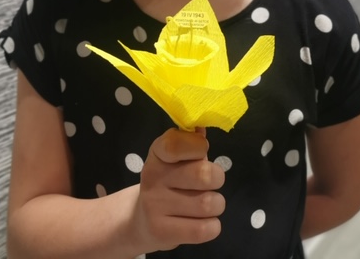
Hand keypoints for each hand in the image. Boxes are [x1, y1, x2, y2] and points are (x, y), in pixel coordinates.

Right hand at [132, 128, 225, 252]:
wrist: (141, 220)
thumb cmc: (169, 181)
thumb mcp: (176, 158)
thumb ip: (191, 143)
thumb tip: (202, 127)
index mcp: (157, 153)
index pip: (176, 143)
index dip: (198, 146)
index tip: (201, 152)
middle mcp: (153, 176)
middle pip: (203, 175)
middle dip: (217, 178)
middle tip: (213, 182)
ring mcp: (154, 205)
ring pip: (207, 204)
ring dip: (217, 204)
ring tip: (209, 204)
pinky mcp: (161, 231)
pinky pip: (203, 230)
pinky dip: (213, 226)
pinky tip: (206, 222)